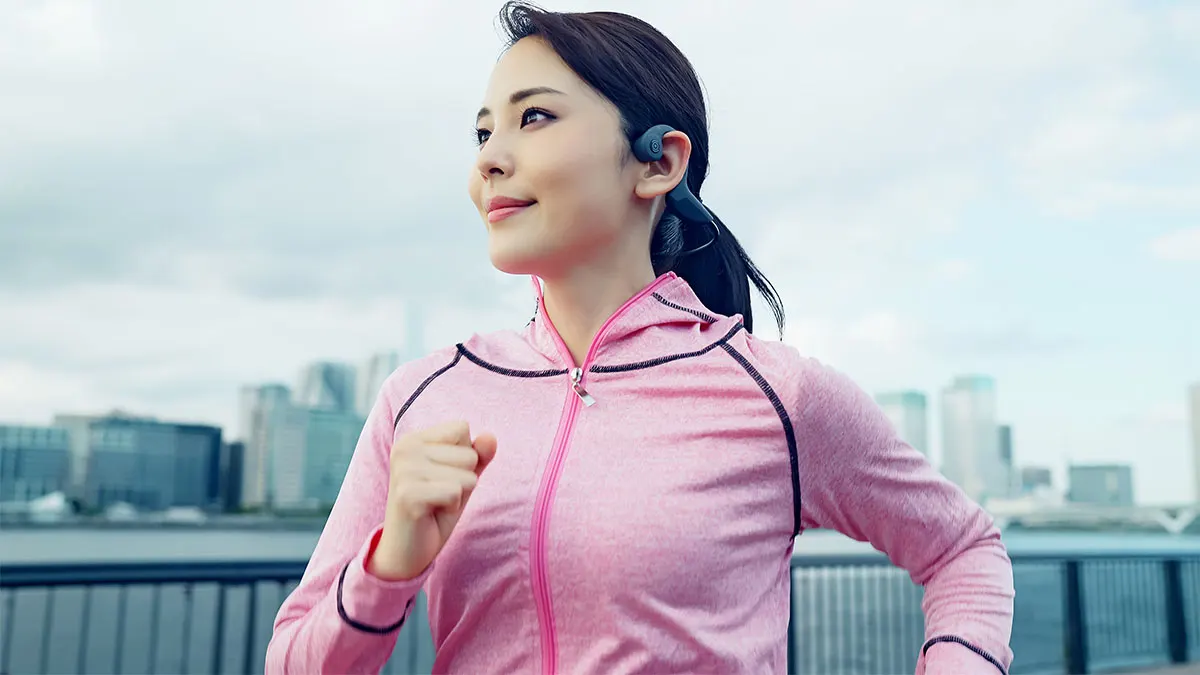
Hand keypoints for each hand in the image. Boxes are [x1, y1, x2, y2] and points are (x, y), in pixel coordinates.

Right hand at [367, 420, 496, 580]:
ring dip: (458, 495)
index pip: (461, 428)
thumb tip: (491, 437)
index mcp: (413, 439)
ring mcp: (404, 470)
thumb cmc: (435, 510)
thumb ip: (478, 455)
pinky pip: (456, 492)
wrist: (405, 551)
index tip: (441, 477)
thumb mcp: (462, 478)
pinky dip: (452, 507)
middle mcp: (404, 448)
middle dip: (463, 479)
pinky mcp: (408, 493)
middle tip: (437, 495)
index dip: (464, 457)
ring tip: (435, 504)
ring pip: (466, 475)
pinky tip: (431, 513)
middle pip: (468, 454)